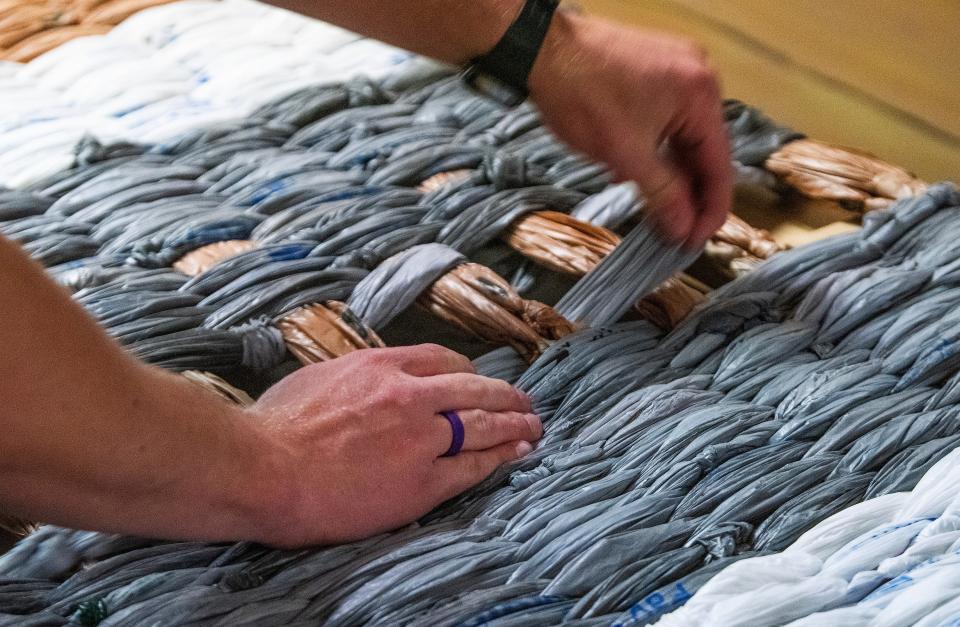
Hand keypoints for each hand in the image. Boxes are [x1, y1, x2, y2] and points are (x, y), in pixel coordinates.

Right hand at [249, 344, 539, 546]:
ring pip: (483, 424)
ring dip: (514, 423)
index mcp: (380, 365)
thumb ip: (351, 376)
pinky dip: (499, 458)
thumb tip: (360, 381)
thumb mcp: (315, 378)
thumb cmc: (272, 426)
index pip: (442, 359)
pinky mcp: (421, 482)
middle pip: (474, 388)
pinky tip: (516, 454)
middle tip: (523, 399)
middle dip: (504, 393)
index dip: (468, 371)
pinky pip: (473, 467)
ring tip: (533, 425)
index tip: (477, 379)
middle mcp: (408, 395)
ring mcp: (419, 439)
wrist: (261, 469)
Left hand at [529, 12, 732, 246]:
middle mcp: (699, 77)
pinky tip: (641, 176)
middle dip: (690, 194)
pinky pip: (668, 121)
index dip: (710, 208)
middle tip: (676, 233)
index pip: (719, 164)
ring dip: (672, 175)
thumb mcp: (625, 154)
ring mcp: (678, 70)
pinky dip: (658, 151)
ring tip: (657, 211)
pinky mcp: (656, 71)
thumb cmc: (580, 92)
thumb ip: (663, 194)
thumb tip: (682, 228)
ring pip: (684, 138)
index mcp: (700, 94)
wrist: (542, 48)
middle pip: (705, 151)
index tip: (696, 241)